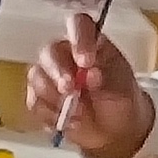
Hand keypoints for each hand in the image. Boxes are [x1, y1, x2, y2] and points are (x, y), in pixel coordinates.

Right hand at [26, 9, 148, 157]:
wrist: (115, 131)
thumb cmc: (120, 100)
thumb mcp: (123, 87)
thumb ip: (107, 78)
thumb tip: (90, 73)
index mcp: (90, 42)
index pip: (79, 26)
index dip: (79, 40)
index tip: (86, 61)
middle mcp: (66, 55)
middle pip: (50, 51)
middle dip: (58, 71)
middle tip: (71, 89)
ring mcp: (50, 76)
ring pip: (37, 76)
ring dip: (54, 96)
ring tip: (78, 112)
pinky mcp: (41, 99)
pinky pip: (34, 102)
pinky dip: (50, 113)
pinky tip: (68, 120)